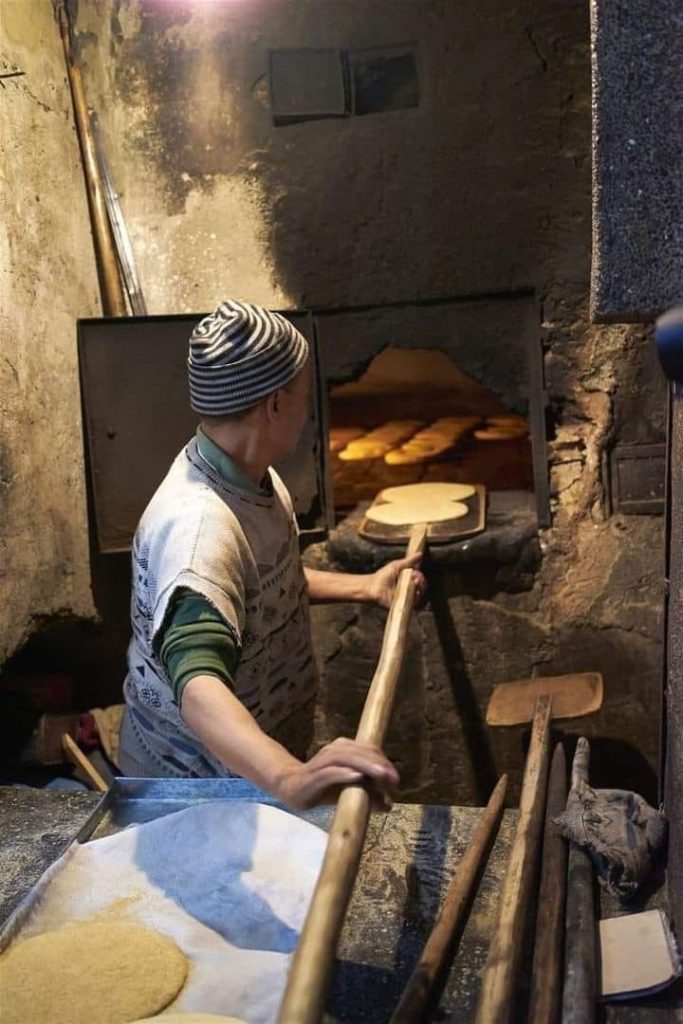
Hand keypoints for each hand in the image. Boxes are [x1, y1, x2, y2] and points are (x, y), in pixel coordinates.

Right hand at [274, 737, 398, 810]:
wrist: (291, 787)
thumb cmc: (323, 787)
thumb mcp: (349, 791)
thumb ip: (369, 795)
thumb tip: (390, 805)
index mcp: (344, 749)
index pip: (369, 750)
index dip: (384, 762)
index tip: (396, 780)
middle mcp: (334, 750)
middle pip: (361, 752)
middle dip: (379, 765)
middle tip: (394, 781)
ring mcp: (323, 761)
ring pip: (347, 758)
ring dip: (366, 766)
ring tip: (381, 776)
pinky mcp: (313, 775)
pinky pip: (330, 771)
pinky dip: (343, 773)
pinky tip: (356, 776)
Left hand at [367, 553, 426, 608]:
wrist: (373, 586)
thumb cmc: (383, 575)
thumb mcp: (397, 565)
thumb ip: (409, 561)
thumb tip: (420, 554)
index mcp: (408, 580)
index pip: (420, 579)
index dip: (420, 576)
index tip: (415, 574)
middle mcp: (409, 589)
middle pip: (422, 587)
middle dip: (422, 582)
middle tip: (416, 579)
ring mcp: (407, 597)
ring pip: (420, 595)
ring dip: (420, 590)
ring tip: (414, 584)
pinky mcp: (403, 605)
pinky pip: (413, 604)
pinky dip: (415, 599)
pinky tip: (412, 593)